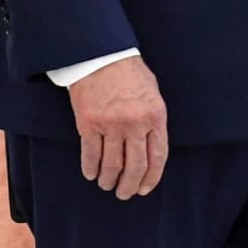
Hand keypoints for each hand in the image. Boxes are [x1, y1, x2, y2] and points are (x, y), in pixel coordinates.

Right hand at [66, 55, 167, 199]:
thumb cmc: (128, 71)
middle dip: (129, 186)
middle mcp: (135, 123)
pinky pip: (90, 155)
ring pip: (112, 165)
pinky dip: (90, 169)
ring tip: (107, 184)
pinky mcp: (89, 123)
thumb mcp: (152, 92)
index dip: (151, 178)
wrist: (100, 54)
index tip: (144, 189)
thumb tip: (152, 147)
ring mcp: (111, 124)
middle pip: (135, 166)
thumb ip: (154, 119)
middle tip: (124, 193)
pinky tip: (91, 174)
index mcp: (155, 116)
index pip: (157, 157)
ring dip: (109, 180)